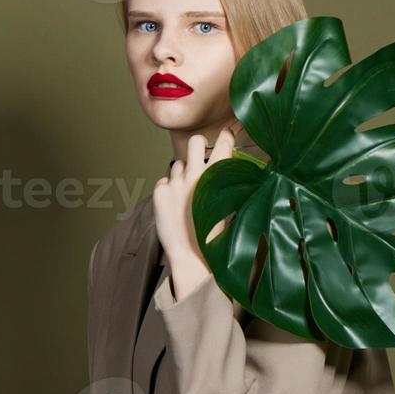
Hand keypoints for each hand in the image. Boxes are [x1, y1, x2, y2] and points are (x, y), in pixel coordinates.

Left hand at [152, 128, 235, 300]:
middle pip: (195, 141)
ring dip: (183, 174)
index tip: (226, 138)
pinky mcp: (159, 190)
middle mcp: (196, 173)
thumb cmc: (214, 233)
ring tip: (188, 195)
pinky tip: (175, 205)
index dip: (226, 138)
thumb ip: (230, 183)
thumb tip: (235, 167)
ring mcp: (175, 181)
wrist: (191, 255)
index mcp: (218, 175)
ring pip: (178, 163)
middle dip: (199, 147)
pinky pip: (165, 180)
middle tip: (200, 160)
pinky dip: (169, 189)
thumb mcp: (230, 204)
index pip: (224, 140)